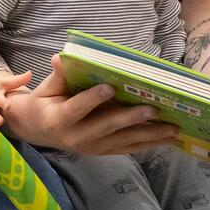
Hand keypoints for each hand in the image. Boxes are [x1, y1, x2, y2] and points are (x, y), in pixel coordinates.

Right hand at [1, 54, 178, 154]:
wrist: (38, 131)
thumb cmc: (44, 103)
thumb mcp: (45, 89)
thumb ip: (57, 76)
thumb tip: (60, 58)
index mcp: (60, 119)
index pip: (77, 109)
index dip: (93, 99)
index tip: (110, 87)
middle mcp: (78, 138)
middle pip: (107, 127)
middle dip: (131, 118)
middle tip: (153, 109)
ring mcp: (93, 148)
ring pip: (123, 141)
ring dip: (149, 135)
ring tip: (172, 128)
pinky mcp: (103, 152)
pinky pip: (128, 148)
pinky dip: (149, 144)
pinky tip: (168, 139)